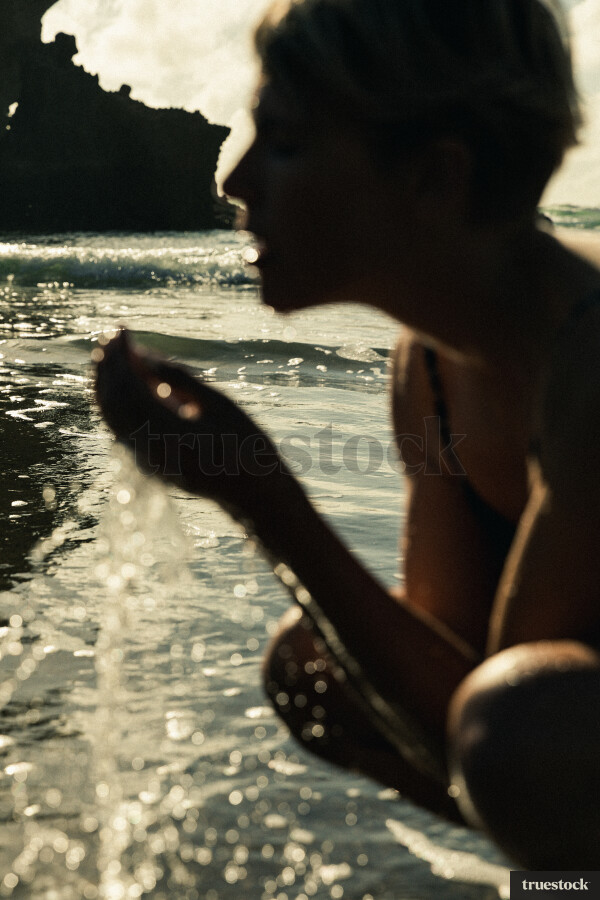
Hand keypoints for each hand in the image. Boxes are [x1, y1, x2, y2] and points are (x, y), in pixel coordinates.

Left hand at [94, 329, 296, 523]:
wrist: (253, 495)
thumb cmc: (246, 446)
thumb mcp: (221, 405)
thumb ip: (181, 380)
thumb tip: (144, 356)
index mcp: (168, 435)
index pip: (129, 387)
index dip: (122, 355)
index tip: (124, 329)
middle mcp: (149, 451)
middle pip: (113, 402)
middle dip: (109, 365)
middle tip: (113, 334)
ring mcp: (145, 462)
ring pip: (112, 416)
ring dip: (107, 382)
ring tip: (112, 353)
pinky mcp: (147, 465)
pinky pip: (122, 428)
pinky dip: (118, 401)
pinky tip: (126, 380)